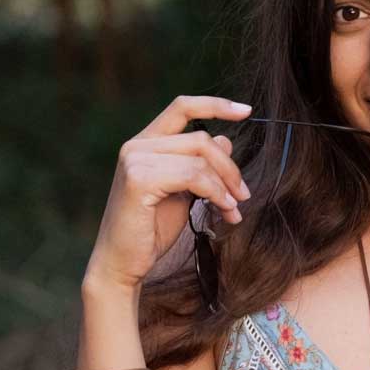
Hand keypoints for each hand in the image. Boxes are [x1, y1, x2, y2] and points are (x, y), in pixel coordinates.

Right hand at [83, 95, 253, 291]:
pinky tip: (223, 211)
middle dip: (230, 168)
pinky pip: (193, 176)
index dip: (216, 104)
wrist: (122, 265)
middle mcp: (136, 145)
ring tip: (233, 209)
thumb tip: (227, 139)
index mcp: (146, 143)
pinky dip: (216, 193)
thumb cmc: (152, 230)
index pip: (183, 107)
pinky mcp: (137, 179)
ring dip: (226, 185)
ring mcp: (134, 159)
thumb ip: (200, 165)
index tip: (246, 110)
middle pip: (202, 138)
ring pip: (201, 158)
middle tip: (244, 196)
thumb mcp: (184, 191)